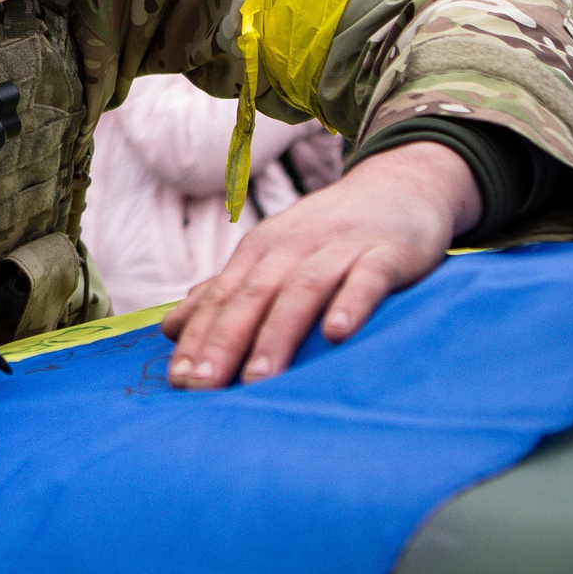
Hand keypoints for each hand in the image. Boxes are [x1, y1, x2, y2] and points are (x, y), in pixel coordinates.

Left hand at [160, 141, 479, 388]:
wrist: (401, 186)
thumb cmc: (329, 234)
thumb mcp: (275, 255)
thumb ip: (227, 292)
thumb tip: (171, 327)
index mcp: (262, 250)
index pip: (222, 298)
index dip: (198, 339)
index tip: (178, 382)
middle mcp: (294, 246)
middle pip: (253, 296)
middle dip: (224, 342)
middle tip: (202, 387)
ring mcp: (340, 248)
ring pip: (303, 291)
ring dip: (278, 335)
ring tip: (258, 379)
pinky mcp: (386, 253)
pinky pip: (367, 280)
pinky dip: (351, 305)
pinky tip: (337, 334)